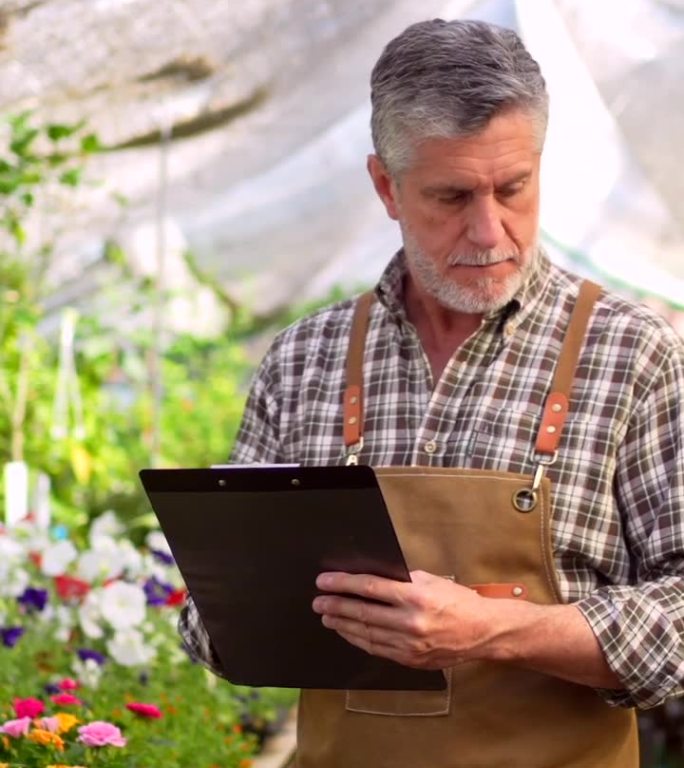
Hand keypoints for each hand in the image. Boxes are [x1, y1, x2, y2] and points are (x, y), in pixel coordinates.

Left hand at [312, 570, 495, 668]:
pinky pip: (377, 649)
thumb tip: (369, 578)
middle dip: (336, 605)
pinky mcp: (410, 659)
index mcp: (415, 596)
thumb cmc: (457, 601)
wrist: (483, 631)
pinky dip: (358, 640)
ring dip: (342, 624)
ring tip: (327, 616)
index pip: (369, 588)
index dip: (343, 584)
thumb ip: (400, 580)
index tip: (325, 581)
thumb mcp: (430, 580)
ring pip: (366, 633)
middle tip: (318, 600)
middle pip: (363, 612)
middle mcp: (410, 622)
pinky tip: (346, 632)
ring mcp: (410, 644)